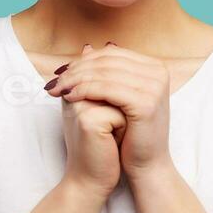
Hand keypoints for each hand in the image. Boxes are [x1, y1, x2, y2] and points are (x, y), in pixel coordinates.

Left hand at [45, 41, 172, 179]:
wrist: (146, 165)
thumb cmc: (130, 133)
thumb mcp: (116, 96)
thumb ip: (103, 72)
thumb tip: (85, 47)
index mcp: (154, 67)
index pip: (111, 54)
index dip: (83, 61)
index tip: (61, 71)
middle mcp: (158, 72)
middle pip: (107, 62)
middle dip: (76, 70)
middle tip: (54, 80)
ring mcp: (154, 86)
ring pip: (104, 74)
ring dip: (76, 80)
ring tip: (58, 89)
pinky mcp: (146, 102)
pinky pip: (107, 89)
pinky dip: (84, 91)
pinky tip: (70, 97)